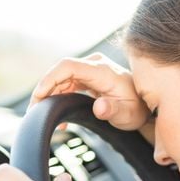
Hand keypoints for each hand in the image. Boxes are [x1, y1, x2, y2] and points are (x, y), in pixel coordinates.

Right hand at [31, 53, 149, 131]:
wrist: (144, 106)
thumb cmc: (137, 110)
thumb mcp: (127, 115)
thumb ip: (113, 110)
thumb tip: (99, 107)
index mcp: (102, 71)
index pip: (68, 67)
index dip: (50, 79)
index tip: (39, 95)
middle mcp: (95, 65)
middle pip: (61, 71)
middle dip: (45, 89)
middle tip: (35, 110)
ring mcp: (91, 70)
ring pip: (61, 77)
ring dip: (50, 94)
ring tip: (42, 113)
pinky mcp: (88, 77)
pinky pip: (67, 82)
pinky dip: (58, 95)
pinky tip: (57, 112)